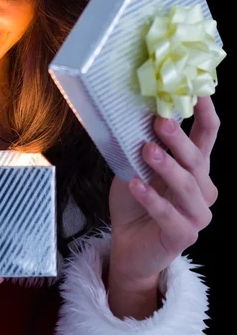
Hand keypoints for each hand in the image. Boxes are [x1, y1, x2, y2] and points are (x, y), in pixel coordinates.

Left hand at [108, 96, 219, 286]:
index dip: (205, 114)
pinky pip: (169, 215)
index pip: (206, 137)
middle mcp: (202, 189)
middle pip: (197, 160)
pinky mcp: (183, 235)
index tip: (199, 92)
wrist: (127, 242)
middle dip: (179, 140)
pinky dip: (152, 199)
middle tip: (160, 122)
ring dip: (167, 167)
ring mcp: (196, 214)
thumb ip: (142, 143)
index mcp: (194, 168)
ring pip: (187, 187)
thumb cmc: (135, 198)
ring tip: (147, 151)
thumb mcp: (136, 164)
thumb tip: (135, 111)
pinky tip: (136, 185)